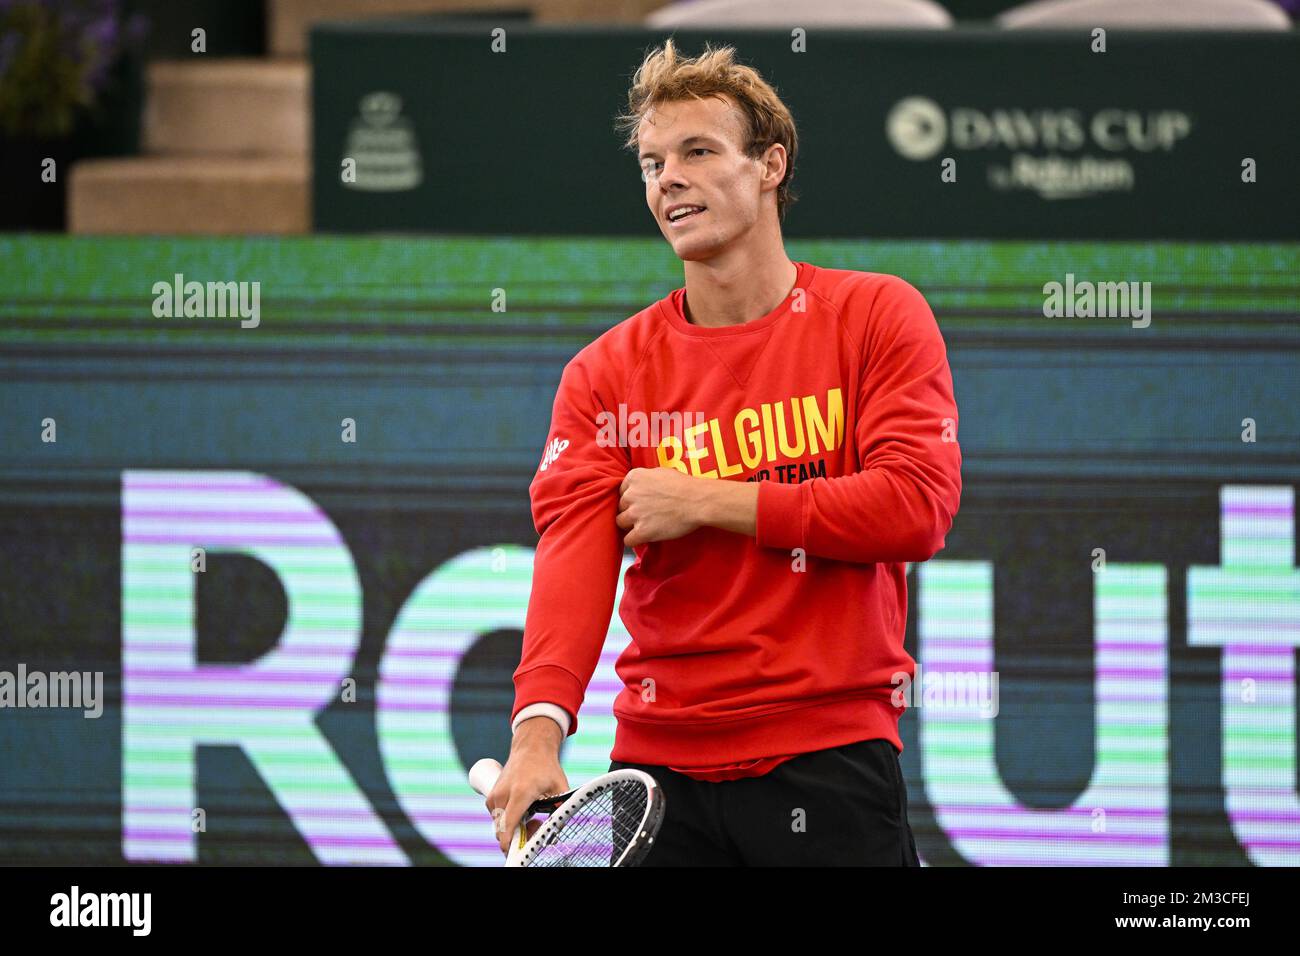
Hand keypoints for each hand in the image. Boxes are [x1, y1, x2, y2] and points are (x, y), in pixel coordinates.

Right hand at [488, 720, 568, 854]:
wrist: (530, 747)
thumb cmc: (546, 767)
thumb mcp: (560, 787)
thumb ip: (561, 809)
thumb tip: (560, 830)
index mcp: (520, 793)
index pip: (508, 826)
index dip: (510, 845)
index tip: (517, 853)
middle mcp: (503, 795)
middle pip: (502, 831)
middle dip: (518, 838)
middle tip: (536, 826)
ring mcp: (494, 796)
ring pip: (499, 827)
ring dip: (513, 829)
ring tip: (532, 816)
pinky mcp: (490, 797)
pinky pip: (497, 819)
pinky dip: (508, 822)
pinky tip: (522, 812)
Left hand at [616, 467, 701, 546]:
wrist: (699, 501)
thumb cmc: (685, 486)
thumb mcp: (661, 472)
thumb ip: (645, 479)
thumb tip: (639, 486)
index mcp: (634, 477)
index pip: (622, 491)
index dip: (632, 499)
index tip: (642, 503)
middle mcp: (631, 494)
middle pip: (620, 507)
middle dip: (631, 511)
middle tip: (646, 515)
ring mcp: (635, 513)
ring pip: (621, 523)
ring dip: (631, 525)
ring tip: (646, 525)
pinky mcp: (642, 531)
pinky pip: (628, 540)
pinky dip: (635, 540)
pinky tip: (645, 537)